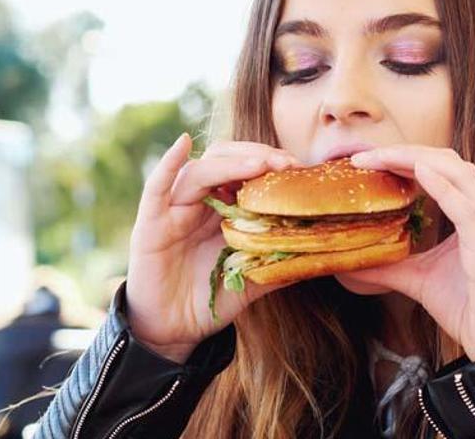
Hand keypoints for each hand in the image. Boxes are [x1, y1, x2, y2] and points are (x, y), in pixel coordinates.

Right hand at [126, 134, 298, 362]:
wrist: (174, 330)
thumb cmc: (211, 298)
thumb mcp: (253, 278)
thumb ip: (280, 262)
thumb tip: (324, 254)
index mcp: (223, 207)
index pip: (247, 169)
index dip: (271, 163)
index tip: (299, 168)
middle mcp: (199, 201)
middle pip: (225, 159)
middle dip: (257, 157)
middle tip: (285, 164)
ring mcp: (173, 209)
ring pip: (199, 171)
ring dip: (230, 163)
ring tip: (259, 164)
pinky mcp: (149, 224)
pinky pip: (156, 188)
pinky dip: (167, 164)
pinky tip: (183, 144)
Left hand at [340, 144, 474, 360]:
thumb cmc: (470, 307)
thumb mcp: (420, 279)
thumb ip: (390, 265)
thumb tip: (352, 263)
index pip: (441, 168)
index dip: (406, 158)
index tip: (367, 160)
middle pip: (447, 161)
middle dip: (404, 152)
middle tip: (363, 156)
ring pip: (457, 174)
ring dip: (416, 160)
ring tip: (380, 157)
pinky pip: (467, 207)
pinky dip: (443, 186)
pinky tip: (419, 173)